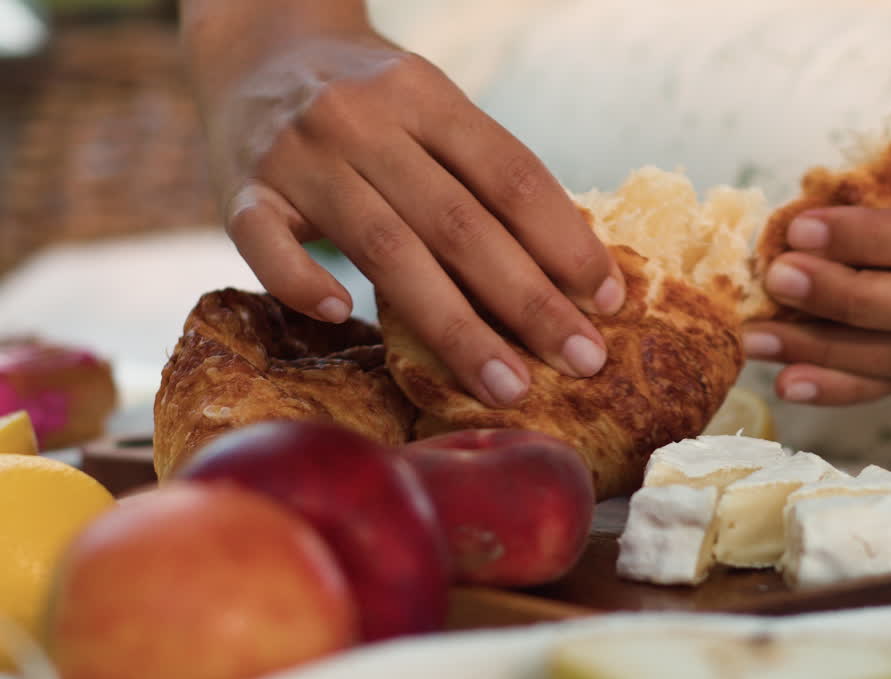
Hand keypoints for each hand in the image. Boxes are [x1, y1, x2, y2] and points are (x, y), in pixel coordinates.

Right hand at [192, 23, 624, 407]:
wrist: (258, 43)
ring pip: (385, 250)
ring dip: (454, 326)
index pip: (511, 176)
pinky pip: (264, 243)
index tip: (610, 302)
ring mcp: (299, 156)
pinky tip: (346, 321)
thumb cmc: (370, 98)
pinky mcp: (240, 189)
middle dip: (530, 302)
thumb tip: (572, 268)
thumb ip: (484, 172)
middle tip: (582, 361)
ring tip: (507, 384)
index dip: (567, 241)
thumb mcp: (431, 106)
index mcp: (425, 95)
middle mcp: (363, 120)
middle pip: (460, 224)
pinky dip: (303, 282)